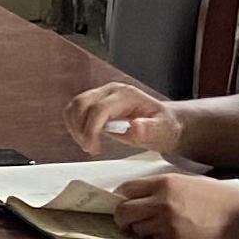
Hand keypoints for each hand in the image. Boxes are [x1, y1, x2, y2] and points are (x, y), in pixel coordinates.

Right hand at [67, 81, 182, 158]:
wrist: (164, 123)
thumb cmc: (163, 127)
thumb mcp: (162, 130)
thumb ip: (149, 129)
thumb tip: (135, 127)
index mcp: (126, 95)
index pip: (99, 109)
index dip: (91, 130)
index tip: (94, 148)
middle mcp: (111, 91)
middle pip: (81, 103)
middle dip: (80, 129)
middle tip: (89, 147)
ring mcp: (102, 94)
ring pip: (74, 106)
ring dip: (75, 127)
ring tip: (88, 144)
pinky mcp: (95, 102)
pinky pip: (75, 110)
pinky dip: (74, 125)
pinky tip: (86, 138)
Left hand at [114, 171, 238, 238]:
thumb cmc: (224, 198)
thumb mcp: (192, 182)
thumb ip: (165, 188)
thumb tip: (142, 196)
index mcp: (166, 183)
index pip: (126, 189)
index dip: (122, 198)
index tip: (126, 203)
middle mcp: (162, 203)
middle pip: (122, 212)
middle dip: (124, 218)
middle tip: (132, 221)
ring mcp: (168, 225)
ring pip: (137, 230)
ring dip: (143, 230)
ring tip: (162, 227)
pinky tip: (176, 235)